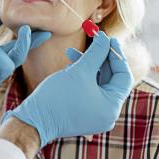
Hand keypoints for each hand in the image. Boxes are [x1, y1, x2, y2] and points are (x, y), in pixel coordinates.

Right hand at [5, 32, 132, 146]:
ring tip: (71, 52)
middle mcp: (107, 114)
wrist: (34, 120)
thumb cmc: (58, 97)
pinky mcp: (83, 114)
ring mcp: (95, 115)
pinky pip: (88, 91)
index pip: (124, 76)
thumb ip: (96, 53)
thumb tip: (105, 38)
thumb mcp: (80, 71)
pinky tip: (68, 65)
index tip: (108, 38)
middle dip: (100, 58)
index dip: (116, 55)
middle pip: (111, 79)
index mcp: (112, 107)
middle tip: (93, 40)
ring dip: (88, 65)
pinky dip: (82, 77)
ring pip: (98, 84)